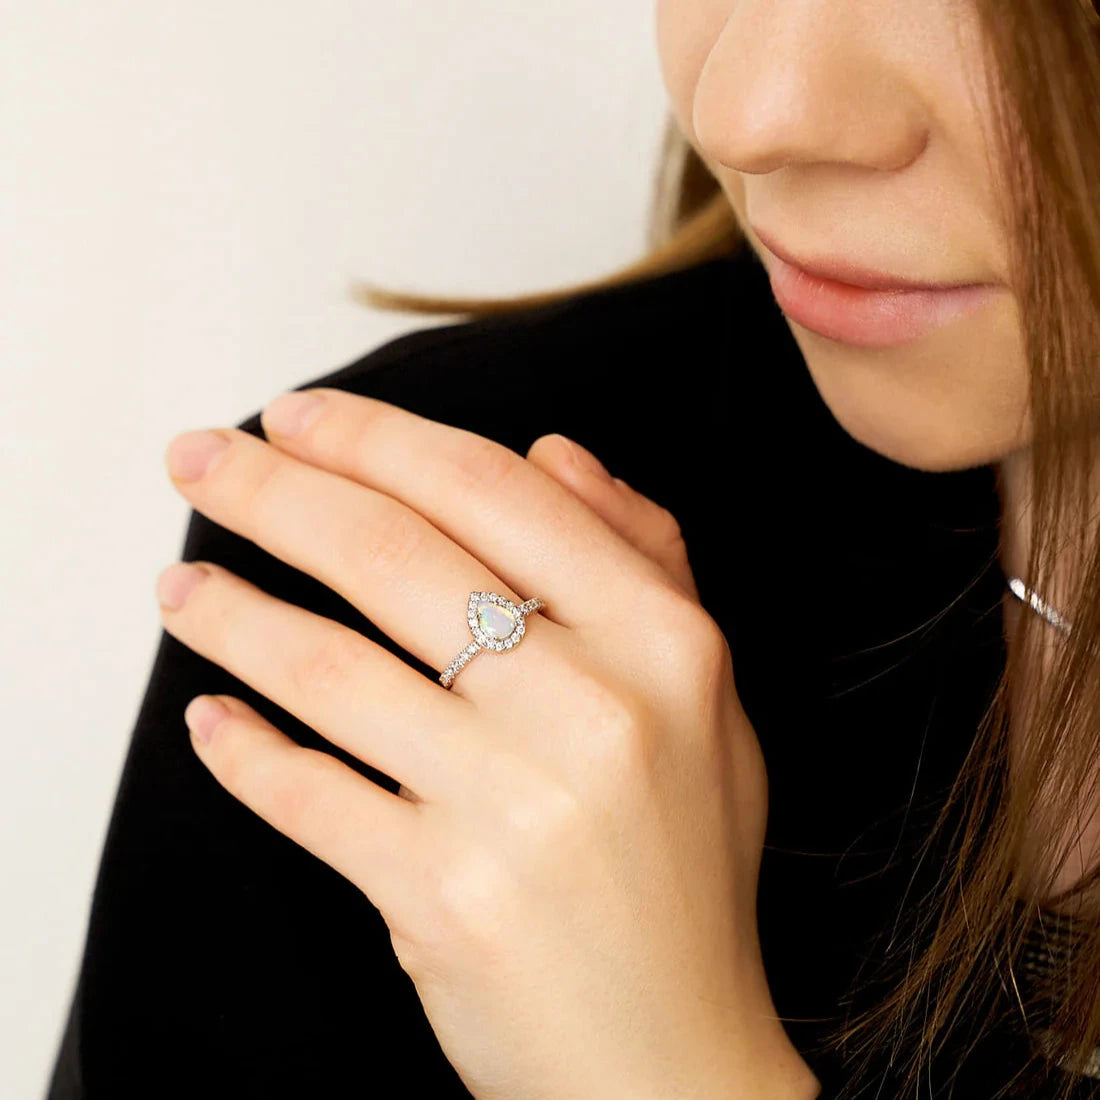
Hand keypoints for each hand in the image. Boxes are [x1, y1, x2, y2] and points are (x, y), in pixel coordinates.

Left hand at [155, 388, 819, 1099]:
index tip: (297, 419)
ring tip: (181, 588)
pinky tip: (211, 720)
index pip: (493, 492)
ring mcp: (514, 805)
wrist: (673, 1056)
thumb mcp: (705, 697)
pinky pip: (308, 797)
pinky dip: (245, 753)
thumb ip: (645, 557)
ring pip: (330, 668)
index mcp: (665, 641)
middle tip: (199, 460)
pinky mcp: (441, 896)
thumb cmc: (684, 866)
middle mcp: (595, 708)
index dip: (378, 438)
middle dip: (275, 491)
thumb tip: (554, 452)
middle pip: (394, 556)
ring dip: (232, 616)